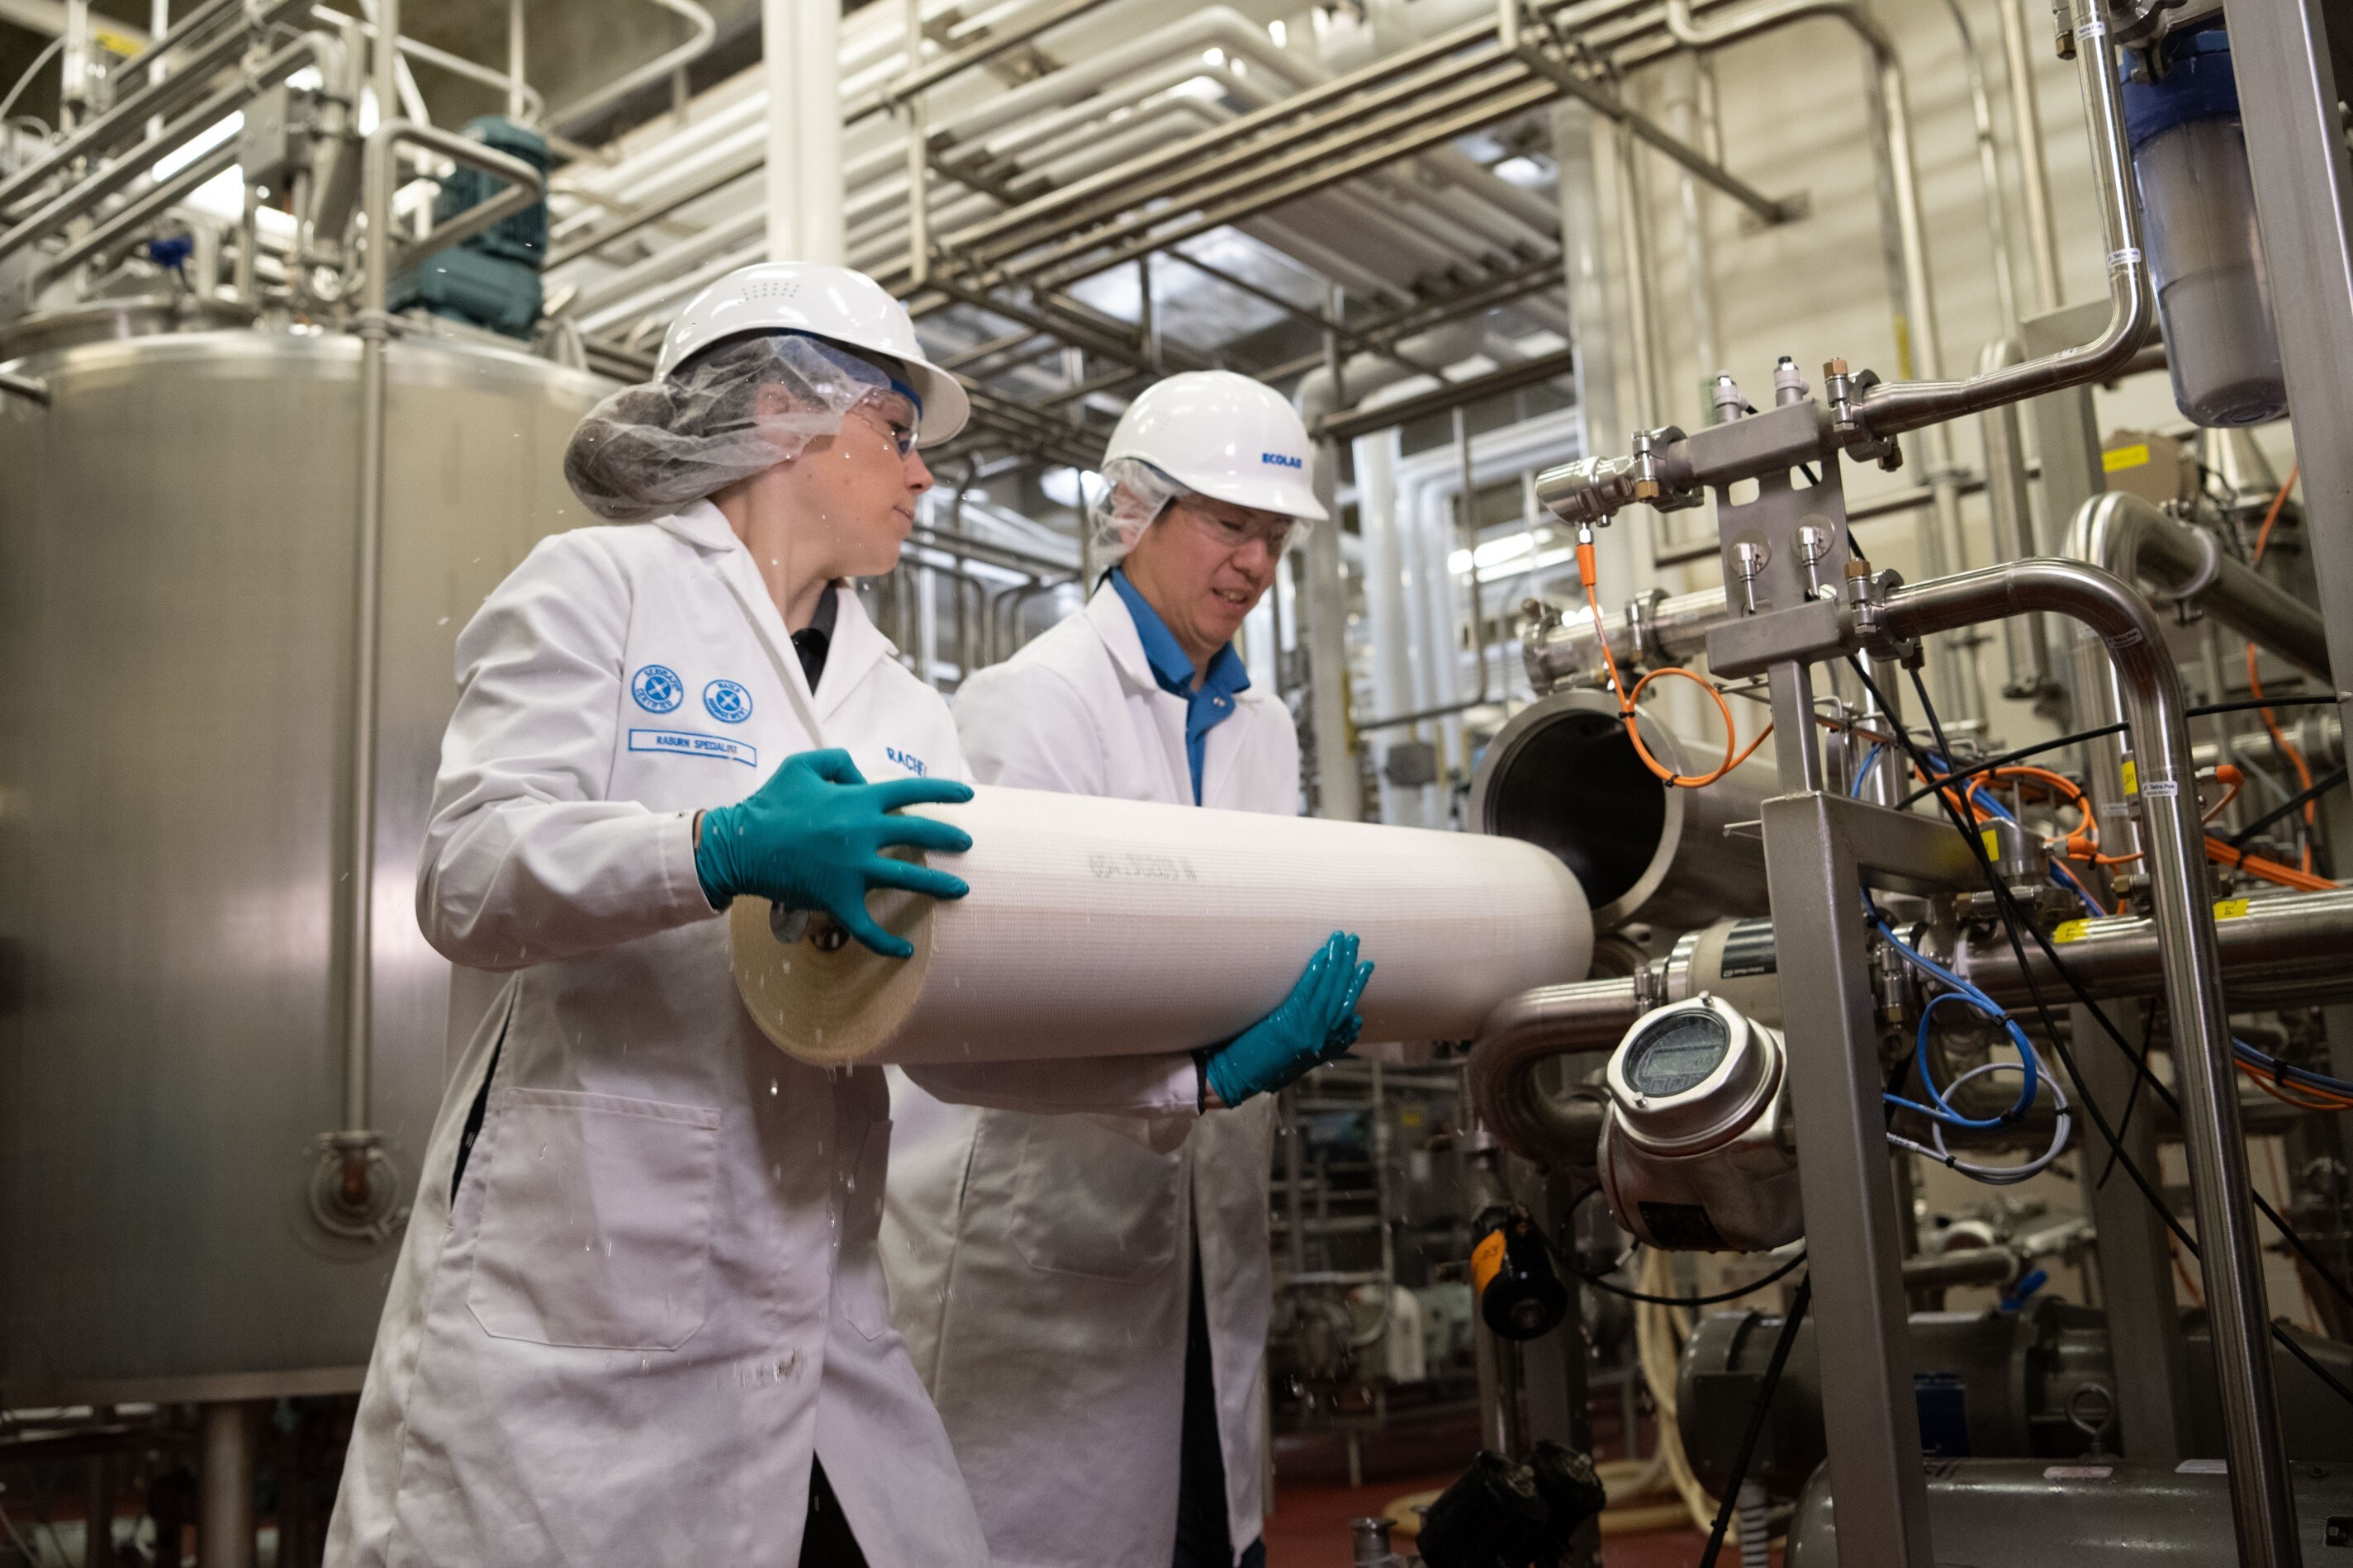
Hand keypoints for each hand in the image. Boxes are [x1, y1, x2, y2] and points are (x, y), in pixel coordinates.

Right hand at [695, 749, 973, 958]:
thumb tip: (865, 780)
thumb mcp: (802, 765)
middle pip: (919, 832)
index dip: (943, 791)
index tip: (967, 797)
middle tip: (967, 843)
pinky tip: (907, 950)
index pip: (910, 791)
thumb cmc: (769, 804)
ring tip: (961, 890)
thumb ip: (839, 762)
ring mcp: (852, 868)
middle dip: (949, 837)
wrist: (737, 843)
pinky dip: (888, 943)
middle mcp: (862, 832)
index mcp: (856, 799)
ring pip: (908, 878)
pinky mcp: (837, 899)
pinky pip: (868, 927)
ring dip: (940, 885)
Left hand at [1201, 933, 1373, 1107]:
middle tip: (1354, 940)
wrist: (1235, 1079)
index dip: (1357, 987)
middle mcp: (1320, 1036)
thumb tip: (1353, 1023)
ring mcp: (1306, 1029)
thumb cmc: (1262, 1069)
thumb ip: (1326, 1045)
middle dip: (1350, 966)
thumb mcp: (1300, 1061)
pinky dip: (1317, 971)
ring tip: (1343, 939)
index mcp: (1323, 1045)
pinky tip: (1322, 954)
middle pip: (1341, 995)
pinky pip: (1308, 990)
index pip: (1347, 1011)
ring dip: (1337, 961)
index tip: (1365, 966)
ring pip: (1328, 989)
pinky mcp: (1288, 1021)